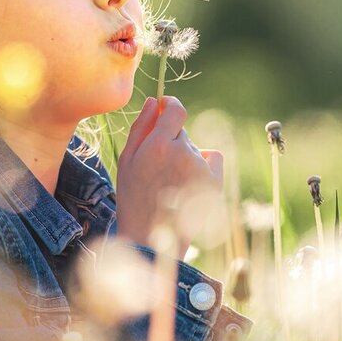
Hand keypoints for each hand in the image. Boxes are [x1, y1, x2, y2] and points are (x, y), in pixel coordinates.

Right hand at [114, 95, 223, 255]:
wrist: (151, 238)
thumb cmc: (133, 197)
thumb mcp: (127, 160)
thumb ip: (141, 127)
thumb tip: (154, 102)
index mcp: (158, 145)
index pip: (176, 109)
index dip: (171, 104)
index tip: (166, 107)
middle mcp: (183, 154)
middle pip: (181, 132)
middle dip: (171, 140)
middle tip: (158, 166)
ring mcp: (201, 168)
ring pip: (194, 148)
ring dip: (185, 155)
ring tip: (170, 181)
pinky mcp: (214, 182)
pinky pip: (212, 158)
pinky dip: (204, 163)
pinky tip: (189, 181)